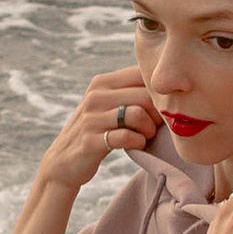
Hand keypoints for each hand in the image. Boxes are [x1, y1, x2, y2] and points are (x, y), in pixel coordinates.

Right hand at [38, 66, 161, 197]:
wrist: (64, 160)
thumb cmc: (97, 130)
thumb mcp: (108, 103)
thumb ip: (130, 90)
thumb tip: (167, 84)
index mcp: (103, 82)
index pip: (142, 73)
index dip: (159, 91)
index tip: (160, 107)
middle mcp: (96, 96)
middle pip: (145, 95)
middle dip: (158, 113)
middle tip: (156, 126)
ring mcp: (92, 118)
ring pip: (138, 115)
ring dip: (149, 130)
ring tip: (145, 136)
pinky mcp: (91, 140)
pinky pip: (127, 137)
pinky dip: (138, 143)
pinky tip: (137, 145)